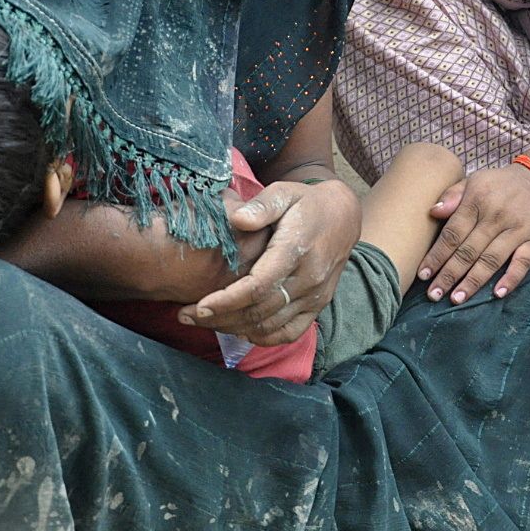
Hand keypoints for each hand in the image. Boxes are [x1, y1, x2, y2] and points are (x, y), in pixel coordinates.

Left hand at [180, 180, 360, 344]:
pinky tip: (239, 330)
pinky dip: (263, 337)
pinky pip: (289, 333)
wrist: (343, 216)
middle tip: (186, 315)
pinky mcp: (318, 306)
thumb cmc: (305, 202)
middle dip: (219, 317)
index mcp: (296, 250)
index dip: (226, 300)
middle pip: (258, 311)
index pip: (257, 286)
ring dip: (233, 328)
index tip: (197, 306)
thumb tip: (237, 218)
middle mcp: (308, 279)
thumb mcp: (284, 192)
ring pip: (270, 325)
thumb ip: (261, 205)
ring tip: (203, 322)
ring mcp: (315, 296)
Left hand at [418, 164, 529, 304]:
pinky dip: (511, 278)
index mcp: (477, 200)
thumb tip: (433, 212)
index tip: (423, 274)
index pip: (453, 233)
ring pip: (492, 259)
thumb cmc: (498, 185)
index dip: (437, 255)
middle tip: (434, 294)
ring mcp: (518, 229)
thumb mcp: (473, 181)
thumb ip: (451, 195)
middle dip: (449, 274)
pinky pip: (524, 262)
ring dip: (473, 281)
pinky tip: (497, 294)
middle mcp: (496, 215)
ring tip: (456, 299)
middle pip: (469, 250)